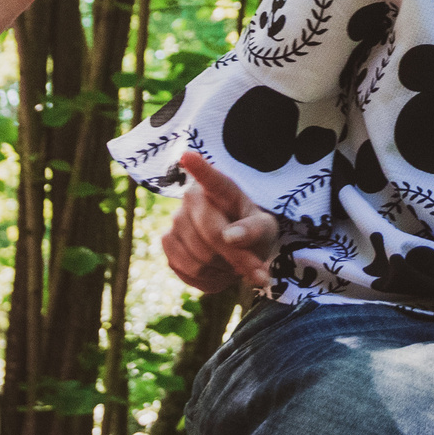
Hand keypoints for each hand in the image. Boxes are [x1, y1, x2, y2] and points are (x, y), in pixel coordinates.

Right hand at [164, 151, 276, 294]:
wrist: (235, 249)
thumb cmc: (253, 233)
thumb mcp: (266, 230)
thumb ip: (254, 231)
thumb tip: (230, 237)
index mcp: (221, 187)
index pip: (211, 178)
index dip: (200, 169)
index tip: (188, 156)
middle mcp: (193, 197)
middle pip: (211, 233)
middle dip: (236, 257)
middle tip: (255, 268)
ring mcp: (176, 219)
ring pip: (198, 257)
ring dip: (221, 269)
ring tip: (232, 263)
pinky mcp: (167, 242)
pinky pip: (185, 269)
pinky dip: (206, 278)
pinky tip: (216, 269)